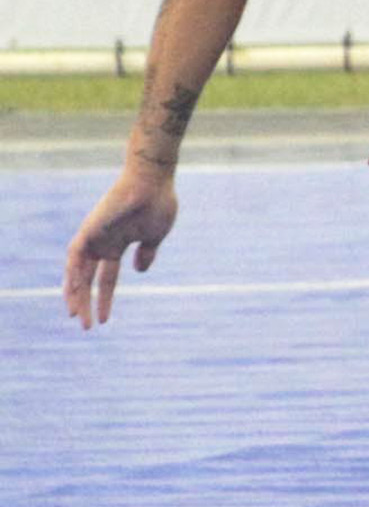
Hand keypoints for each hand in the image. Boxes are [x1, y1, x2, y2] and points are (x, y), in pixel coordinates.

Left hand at [63, 165, 178, 328]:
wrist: (153, 180)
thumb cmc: (158, 202)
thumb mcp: (156, 235)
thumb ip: (147, 252)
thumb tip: (140, 271)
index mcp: (119, 245)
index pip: (107, 278)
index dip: (105, 299)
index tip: (105, 320)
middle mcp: (103, 243)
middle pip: (88, 279)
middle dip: (87, 302)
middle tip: (86, 327)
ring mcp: (94, 236)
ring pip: (77, 271)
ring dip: (75, 293)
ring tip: (76, 315)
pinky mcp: (90, 228)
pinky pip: (75, 254)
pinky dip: (72, 273)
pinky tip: (74, 291)